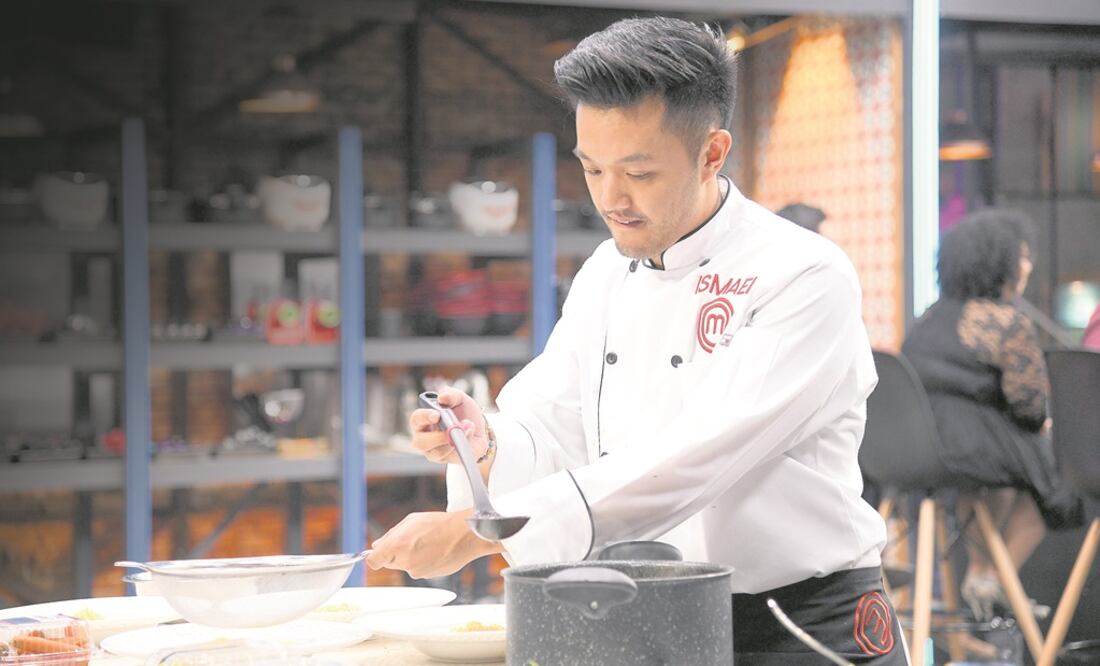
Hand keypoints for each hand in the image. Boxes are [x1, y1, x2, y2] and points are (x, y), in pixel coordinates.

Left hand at [365, 509, 501, 578]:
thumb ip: (390, 535)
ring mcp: (417, 571)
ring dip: (412, 558)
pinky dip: (424, 563)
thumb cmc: (440, 524)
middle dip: (397, 553)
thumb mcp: (411, 521)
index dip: (375, 557)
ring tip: (428, 544)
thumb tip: (377, 546)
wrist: (466, 535)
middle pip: (390, 562)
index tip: (378, 554)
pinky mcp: (428, 577)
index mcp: (398, 544)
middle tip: (412, 540)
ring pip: (406, 566)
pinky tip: (434, 551)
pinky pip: (419, 570)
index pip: (373, 561)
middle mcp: (405, 561)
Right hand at [408, 386, 487, 464]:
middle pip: (421, 442)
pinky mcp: (448, 461)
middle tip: (452, 428)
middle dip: (437, 436)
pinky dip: (463, 446)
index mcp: (422, 421)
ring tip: (467, 427)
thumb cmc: (463, 412)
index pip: (416, 419)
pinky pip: (453, 457)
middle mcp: (424, 439)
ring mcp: (435, 452)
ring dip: (453, 441)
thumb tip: (442, 398)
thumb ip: (451, 394)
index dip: (424, 417)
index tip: (437, 415)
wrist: (479, 428)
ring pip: (438, 453)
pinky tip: (470, 435)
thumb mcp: (460, 399)